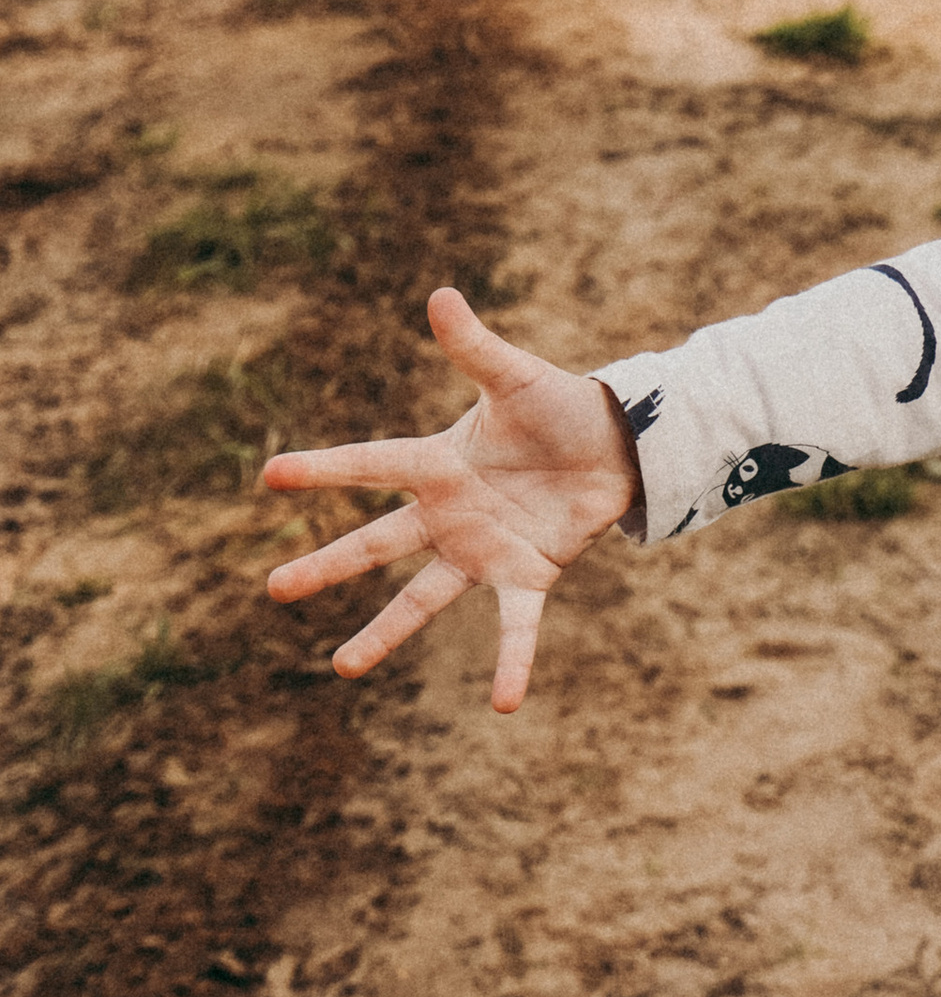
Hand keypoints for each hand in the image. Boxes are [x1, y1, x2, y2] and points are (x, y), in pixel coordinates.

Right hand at [262, 286, 641, 710]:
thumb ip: (475, 347)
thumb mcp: (515, 377)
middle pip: (378, 543)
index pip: (370, 465)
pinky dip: (511, 662)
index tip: (270, 475)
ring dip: (384, 633)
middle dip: (327, 566)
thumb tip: (440, 293)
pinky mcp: (528, 575)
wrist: (615, 446)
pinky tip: (503, 702)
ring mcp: (483, 550)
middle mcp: (449, 514)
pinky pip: (514, 626)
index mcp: (438, 462)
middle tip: (273, 590)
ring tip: (341, 668)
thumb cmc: (558, 407)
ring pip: (423, 598)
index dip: (324, 469)